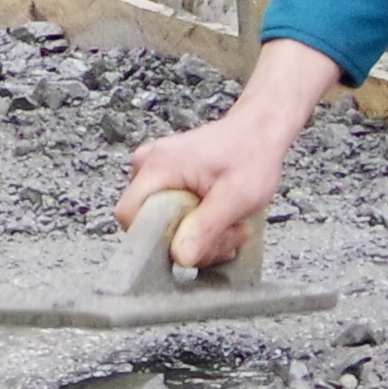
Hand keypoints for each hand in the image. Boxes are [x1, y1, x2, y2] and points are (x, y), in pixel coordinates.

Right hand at [123, 44, 347, 269]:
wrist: (258, 131)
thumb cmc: (251, 155)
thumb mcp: (237, 196)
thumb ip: (207, 228)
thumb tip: (180, 258)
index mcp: (158, 166)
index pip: (129, 215)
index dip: (157, 240)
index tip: (194, 243)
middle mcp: (147, 166)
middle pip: (148, 224)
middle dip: (190, 240)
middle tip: (227, 234)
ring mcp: (154, 171)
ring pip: (161, 223)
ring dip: (197, 235)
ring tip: (229, 224)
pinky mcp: (164, 178)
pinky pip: (169, 213)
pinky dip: (195, 223)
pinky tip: (219, 217)